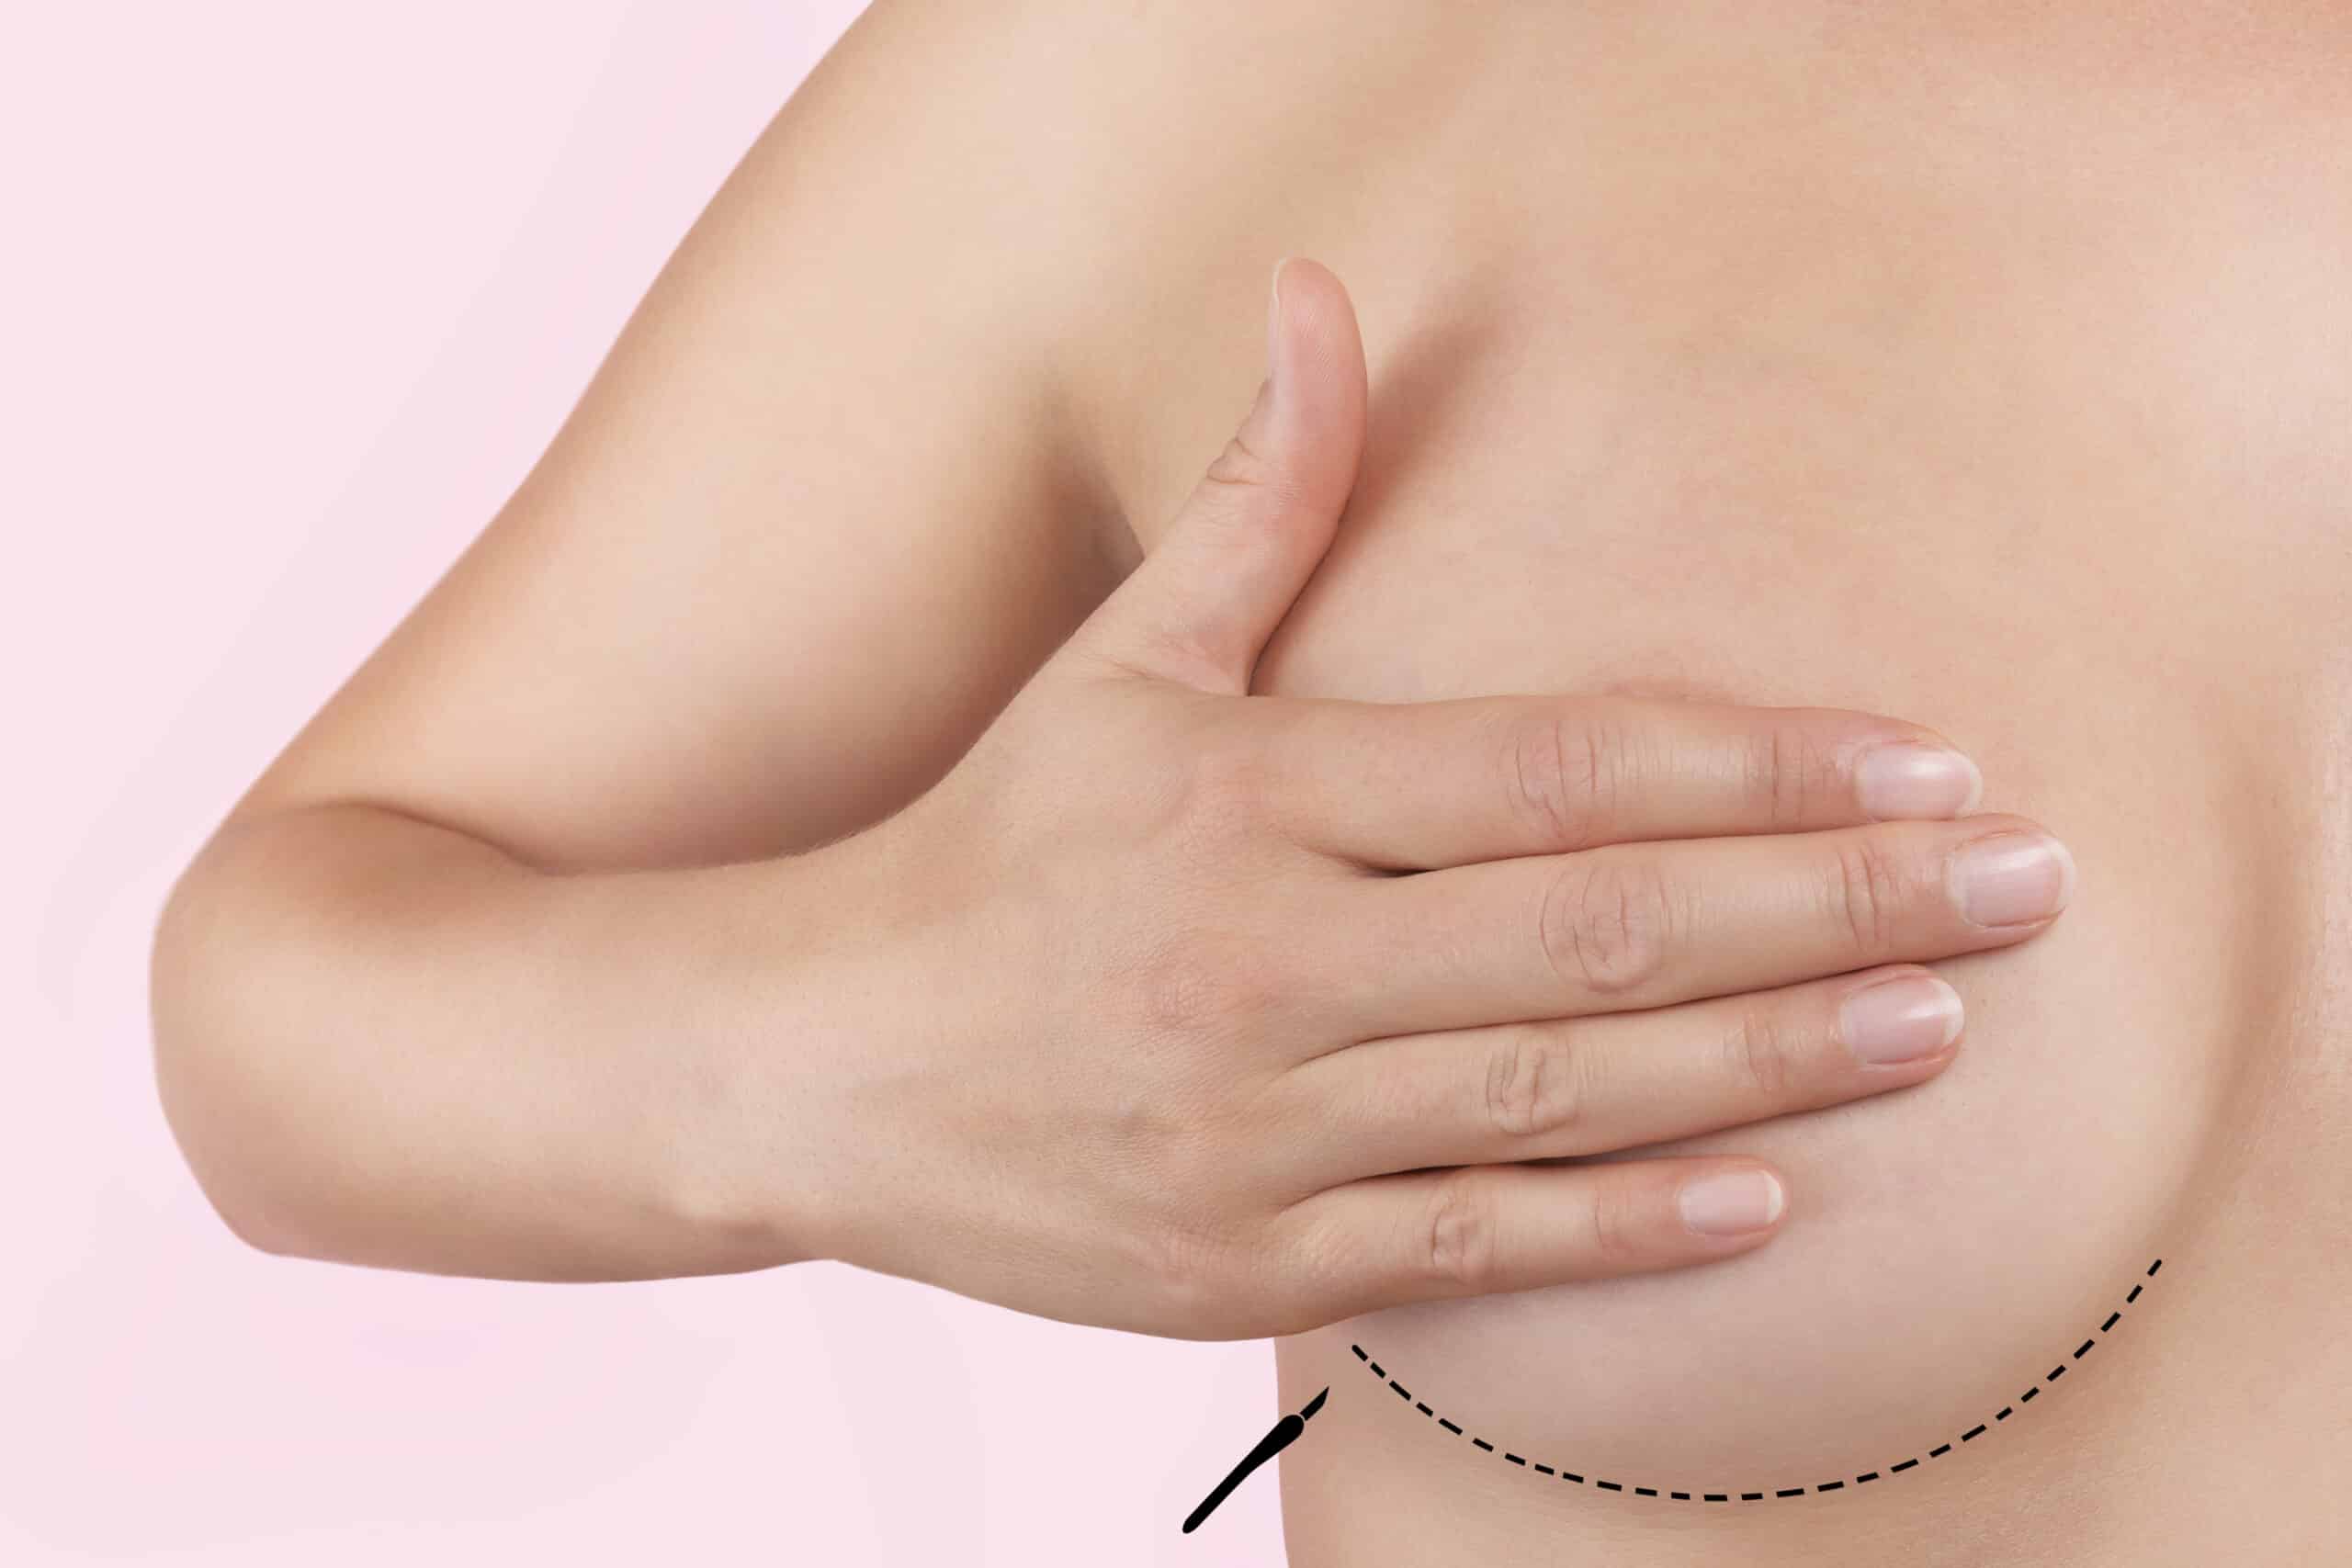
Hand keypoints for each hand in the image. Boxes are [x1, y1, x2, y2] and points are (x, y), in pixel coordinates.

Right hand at [793, 258, 2072, 1338]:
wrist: (812, 1063)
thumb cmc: (995, 850)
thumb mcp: (1124, 661)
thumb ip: (1266, 493)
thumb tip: (1324, 291)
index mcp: (1254, 796)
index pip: (1555, 768)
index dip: (1757, 761)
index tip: (1921, 761)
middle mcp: (1264, 959)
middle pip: (1599, 928)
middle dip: (1831, 905)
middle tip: (2019, 883)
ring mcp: (1260, 1125)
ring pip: (1557, 1090)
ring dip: (1770, 1059)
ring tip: (1938, 1022)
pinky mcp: (1248, 1261)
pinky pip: (1468, 1245)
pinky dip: (1621, 1226)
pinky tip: (1767, 1198)